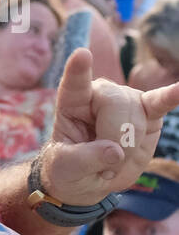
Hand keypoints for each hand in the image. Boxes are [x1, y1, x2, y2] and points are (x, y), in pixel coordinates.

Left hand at [41, 48, 178, 204]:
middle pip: (116, 105)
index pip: (74, 84)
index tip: (82, 55)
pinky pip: (163, 101)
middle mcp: (100, 95)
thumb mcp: (65, 168)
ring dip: (130, 148)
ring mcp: (127, 102)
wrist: (91, 179)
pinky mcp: (150, 114)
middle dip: (114, 140)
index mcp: (72, 102)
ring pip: (137, 116)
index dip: (79, 71)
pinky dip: (173, 95)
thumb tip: (115, 151)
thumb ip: (84, 158)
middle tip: (105, 168)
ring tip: (115, 164)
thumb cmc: (70, 168)